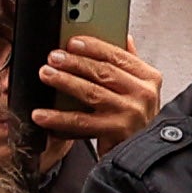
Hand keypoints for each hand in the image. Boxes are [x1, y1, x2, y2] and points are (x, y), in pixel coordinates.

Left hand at [34, 36, 160, 146]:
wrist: (142, 156)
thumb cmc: (136, 121)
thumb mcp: (139, 90)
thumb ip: (130, 65)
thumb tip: (124, 36)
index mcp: (148, 77)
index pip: (118, 55)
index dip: (93, 46)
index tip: (72, 41)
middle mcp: (143, 94)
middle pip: (103, 71)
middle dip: (74, 62)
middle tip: (52, 57)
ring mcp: (131, 113)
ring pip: (91, 92)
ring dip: (65, 81)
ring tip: (46, 75)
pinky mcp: (117, 132)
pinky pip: (82, 121)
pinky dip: (59, 118)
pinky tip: (42, 114)